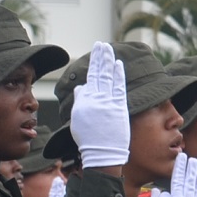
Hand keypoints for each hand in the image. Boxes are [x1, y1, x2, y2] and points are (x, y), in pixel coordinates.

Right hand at [68, 41, 129, 168]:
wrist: (101, 153)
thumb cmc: (89, 140)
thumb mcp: (78, 120)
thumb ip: (80, 101)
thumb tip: (81, 87)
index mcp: (84, 101)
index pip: (90, 77)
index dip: (94, 63)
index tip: (96, 52)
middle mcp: (94, 99)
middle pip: (98, 73)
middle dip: (100, 57)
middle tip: (101, 44)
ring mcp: (107, 102)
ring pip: (107, 77)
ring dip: (108, 61)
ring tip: (109, 48)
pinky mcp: (118, 107)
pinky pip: (118, 87)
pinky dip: (118, 75)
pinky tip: (119, 64)